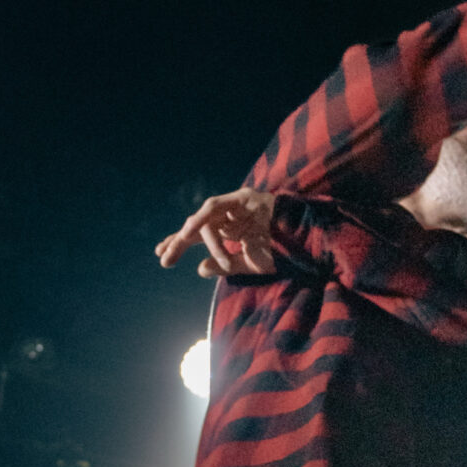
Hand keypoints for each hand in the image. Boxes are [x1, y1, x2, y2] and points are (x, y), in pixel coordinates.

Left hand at [156, 188, 278, 277]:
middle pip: (197, 226)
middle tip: (163, 256)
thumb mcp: (249, 264)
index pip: (200, 235)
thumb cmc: (281, 254)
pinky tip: (190, 229)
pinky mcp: (243, 197)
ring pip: (206, 219)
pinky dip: (203, 217)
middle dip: (178, 240)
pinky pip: (216, 206)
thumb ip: (225, 266)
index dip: (180, 243)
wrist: (304, 243)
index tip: (162, 256)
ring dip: (191, 233)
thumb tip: (199, 268)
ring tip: (178, 246)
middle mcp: (230, 217)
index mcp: (232, 231)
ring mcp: (236, 206)